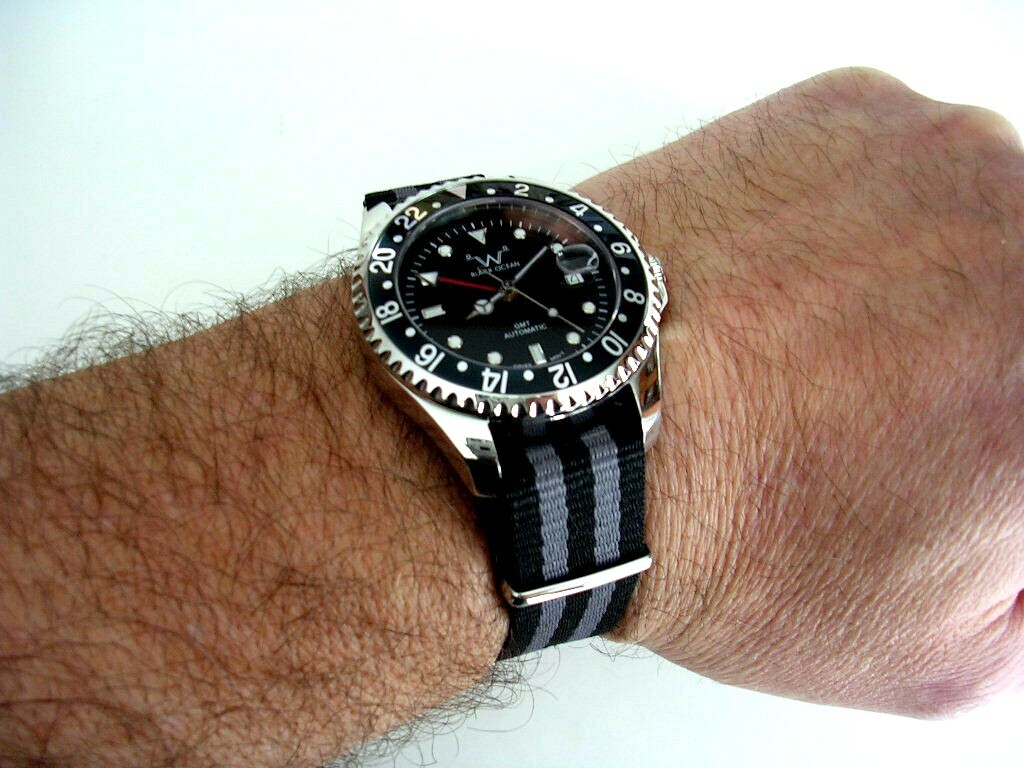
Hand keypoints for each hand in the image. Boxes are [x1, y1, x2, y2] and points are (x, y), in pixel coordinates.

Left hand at [578, 68, 1023, 715]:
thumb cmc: (724, 533)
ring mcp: (945, 154)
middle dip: (986, 365)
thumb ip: (1022, 592)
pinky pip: (900, 175)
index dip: (997, 451)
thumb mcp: (938, 648)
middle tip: (901, 415)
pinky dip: (864, 227)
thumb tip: (1013, 546)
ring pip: (983, 230)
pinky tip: (792, 295)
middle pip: (1023, 307)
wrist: (572, 424)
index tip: (959, 459)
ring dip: (930, 291)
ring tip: (824, 359)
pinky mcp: (854, 109)